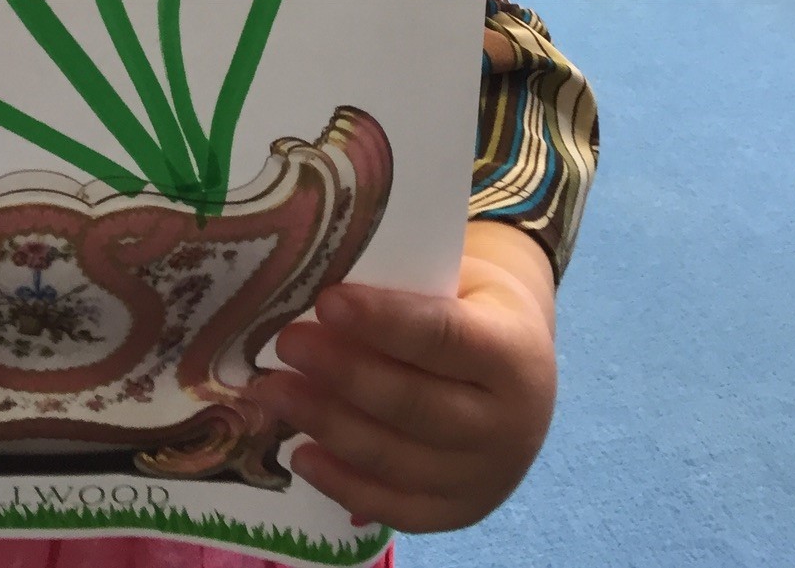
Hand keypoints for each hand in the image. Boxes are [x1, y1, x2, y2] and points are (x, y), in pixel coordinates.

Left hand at [269, 222, 556, 533]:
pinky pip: (395, 509)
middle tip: (286, 343)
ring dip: (327, 426)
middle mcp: (508, 426)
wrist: (523, 369)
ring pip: (397, 460)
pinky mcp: (458, 512)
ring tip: (272, 393)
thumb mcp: (457, 281)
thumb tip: (321, 296)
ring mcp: (485, 478)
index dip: (383, 321)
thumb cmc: (471, 308)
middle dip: (342, 373)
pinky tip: (300, 455)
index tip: (326, 301)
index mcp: (513, 354)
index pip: (443, 336)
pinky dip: (343, 484)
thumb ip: (404, 288)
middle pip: (414, 405)